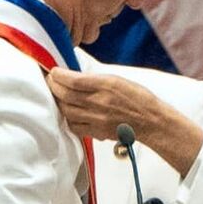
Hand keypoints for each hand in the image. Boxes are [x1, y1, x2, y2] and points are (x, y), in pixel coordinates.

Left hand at [46, 67, 162, 141]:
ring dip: (58, 102)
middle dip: (53, 86)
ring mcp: (97, 119)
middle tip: (50, 81)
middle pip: (65, 95)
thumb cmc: (138, 98)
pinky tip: (68, 112)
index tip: (53, 71)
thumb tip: (73, 77)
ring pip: (66, 111)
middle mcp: (99, 102)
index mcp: (105, 85)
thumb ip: (95, 79)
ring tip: (56, 95)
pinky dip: (68, 118)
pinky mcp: (97, 132)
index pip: (72, 80)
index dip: (58, 75)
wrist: (151, 121)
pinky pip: (74, 126)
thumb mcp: (117, 80)